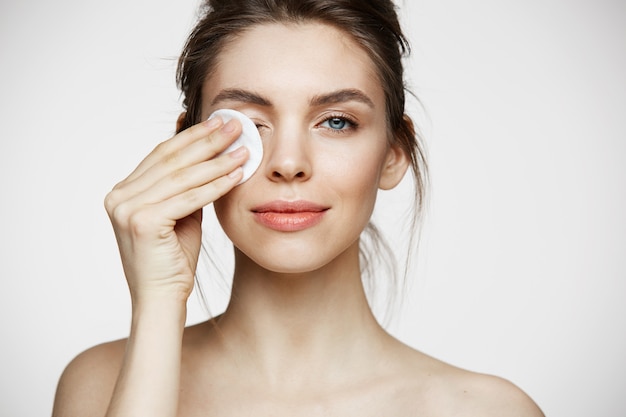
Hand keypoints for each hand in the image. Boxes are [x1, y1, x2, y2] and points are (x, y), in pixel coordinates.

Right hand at [104, 117, 247, 302]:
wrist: (161, 298)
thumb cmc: (173, 260)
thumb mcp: (179, 214)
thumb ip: (186, 187)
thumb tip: (208, 154)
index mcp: (122, 192)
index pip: (162, 155)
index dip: (192, 136)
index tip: (218, 122)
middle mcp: (119, 197)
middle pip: (172, 160)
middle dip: (207, 140)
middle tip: (235, 125)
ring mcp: (127, 209)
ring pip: (183, 177)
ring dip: (217, 160)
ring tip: (244, 148)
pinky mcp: (143, 222)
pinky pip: (190, 198)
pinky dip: (216, 185)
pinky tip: (237, 173)